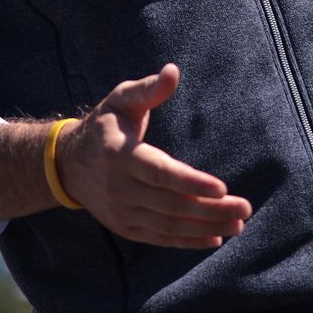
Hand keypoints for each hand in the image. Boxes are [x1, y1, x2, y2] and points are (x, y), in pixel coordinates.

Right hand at [58, 64, 253, 248]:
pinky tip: (214, 238)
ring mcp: (121, 211)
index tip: (222, 188)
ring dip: (205, 227)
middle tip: (245, 209)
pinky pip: (159, 238)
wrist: (68, 164)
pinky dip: (187, 241)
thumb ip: (148, 89)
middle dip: (210, 209)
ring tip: (237, 224)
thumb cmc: (105, 125)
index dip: (190, 182)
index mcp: (118, 154)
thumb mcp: (121, 100)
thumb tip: (172, 71)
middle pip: (170, 203)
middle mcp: (119, 187)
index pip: (159, 172)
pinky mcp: (125, 227)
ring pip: (168, 225)